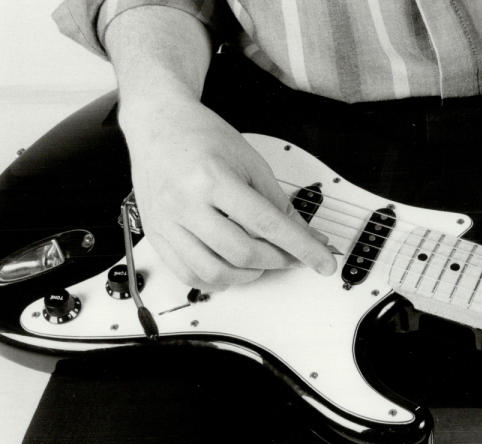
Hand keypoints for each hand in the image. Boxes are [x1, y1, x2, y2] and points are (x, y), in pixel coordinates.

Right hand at [119, 97, 336, 289]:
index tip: (323, 262)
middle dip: (278, 260)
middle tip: (293, 256)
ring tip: (262, 261)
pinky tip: (232, 268)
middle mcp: (185, 203)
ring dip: (248, 275)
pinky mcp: (155, 234)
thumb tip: (306, 236)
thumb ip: (279, 204)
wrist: (159, 123)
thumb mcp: (251, 162)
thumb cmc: (202, 136)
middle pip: (242, 252)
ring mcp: (166, 222)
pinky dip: (217, 280)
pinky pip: (188, 274)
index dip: (301, 247)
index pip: (267, 225)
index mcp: (212, 179)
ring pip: (214, 272)